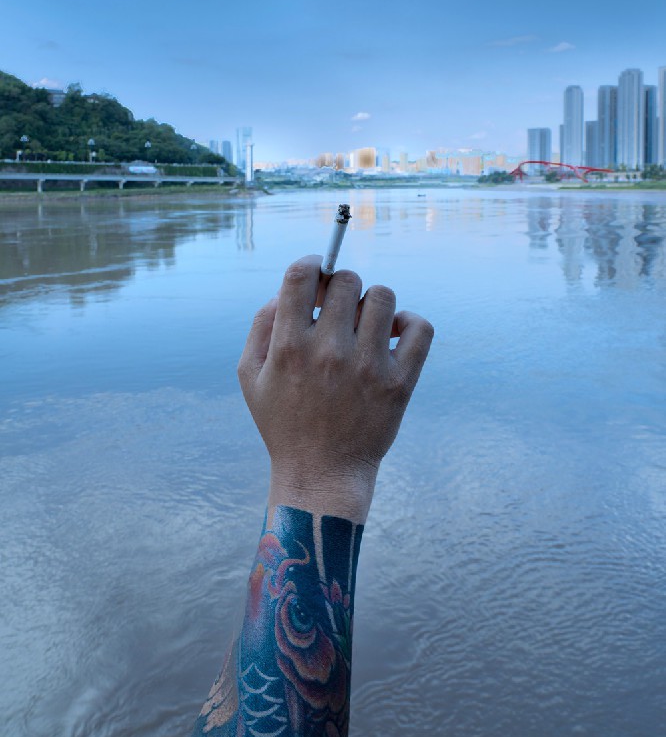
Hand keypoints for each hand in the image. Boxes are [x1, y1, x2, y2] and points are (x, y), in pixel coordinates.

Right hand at [237, 254, 433, 521]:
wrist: (321, 474)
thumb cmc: (283, 422)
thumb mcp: (251, 376)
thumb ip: (262, 325)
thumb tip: (288, 290)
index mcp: (289, 347)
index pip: (301, 274)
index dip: (311, 262)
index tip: (316, 272)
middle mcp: (328, 352)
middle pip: (346, 280)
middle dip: (340, 287)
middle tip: (338, 309)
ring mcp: (367, 366)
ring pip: (383, 296)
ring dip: (372, 303)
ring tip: (364, 326)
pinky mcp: (398, 382)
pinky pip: (418, 327)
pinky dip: (408, 323)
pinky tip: (391, 336)